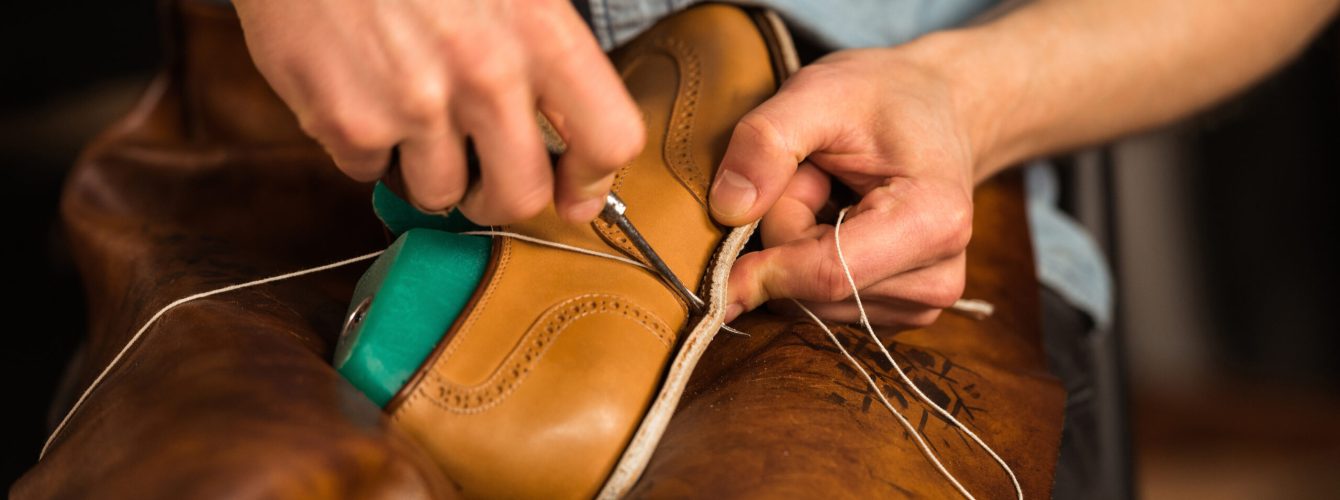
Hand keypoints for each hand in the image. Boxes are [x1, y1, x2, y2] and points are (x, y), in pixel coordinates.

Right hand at [234, 0, 644, 223]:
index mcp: (541, 31)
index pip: (608, 139)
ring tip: (409, 115)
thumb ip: (540, 47)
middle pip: (521, 195)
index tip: (575, 192)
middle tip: (481, 177)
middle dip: (498, 197)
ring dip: (426, 170)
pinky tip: (361, 92)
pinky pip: (369, 172)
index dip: (593, 180)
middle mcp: (487, 74)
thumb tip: (564, 120)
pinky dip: (365, 147)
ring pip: (440, 195)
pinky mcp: (349, 122)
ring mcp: (416, 104)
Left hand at [711, 48, 978, 327]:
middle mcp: (936, 275)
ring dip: (796, 245)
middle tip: (809, 173)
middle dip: (785, 232)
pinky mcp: (900, 311)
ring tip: (829, 189)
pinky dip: (809, 262)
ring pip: (809, 300)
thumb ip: (767, 140)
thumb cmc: (881, 95)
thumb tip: (727, 208)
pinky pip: (821, 304)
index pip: (828, 274)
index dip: (763, 272)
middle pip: (811, 289)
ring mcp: (921, 301)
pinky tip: (838, 217)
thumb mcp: (817, 93)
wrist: (937, 107)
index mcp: (932, 221)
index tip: (713, 271)